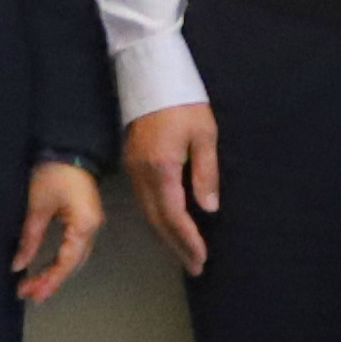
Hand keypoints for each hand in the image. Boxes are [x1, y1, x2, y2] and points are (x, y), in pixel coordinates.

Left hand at [12, 162, 107, 306]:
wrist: (67, 148)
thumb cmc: (53, 173)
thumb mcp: (37, 206)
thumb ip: (29, 238)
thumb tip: (18, 265)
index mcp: (85, 225)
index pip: (67, 261)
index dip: (50, 280)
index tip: (32, 294)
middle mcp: (92, 229)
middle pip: (73, 264)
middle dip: (51, 281)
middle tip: (28, 294)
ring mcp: (90, 225)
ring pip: (74, 258)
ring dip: (54, 273)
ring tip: (33, 287)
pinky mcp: (83, 220)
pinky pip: (72, 248)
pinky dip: (59, 261)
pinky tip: (45, 269)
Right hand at [122, 104, 219, 274]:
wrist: (149, 74)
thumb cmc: (183, 102)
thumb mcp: (204, 134)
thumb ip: (206, 173)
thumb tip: (209, 208)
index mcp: (161, 168)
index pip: (174, 215)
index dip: (188, 239)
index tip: (201, 258)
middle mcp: (142, 174)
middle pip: (157, 221)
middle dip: (176, 246)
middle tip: (195, 267)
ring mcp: (133, 169)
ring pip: (147, 213)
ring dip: (165, 236)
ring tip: (185, 254)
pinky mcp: (131, 163)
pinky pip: (143, 201)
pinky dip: (157, 220)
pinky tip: (169, 226)